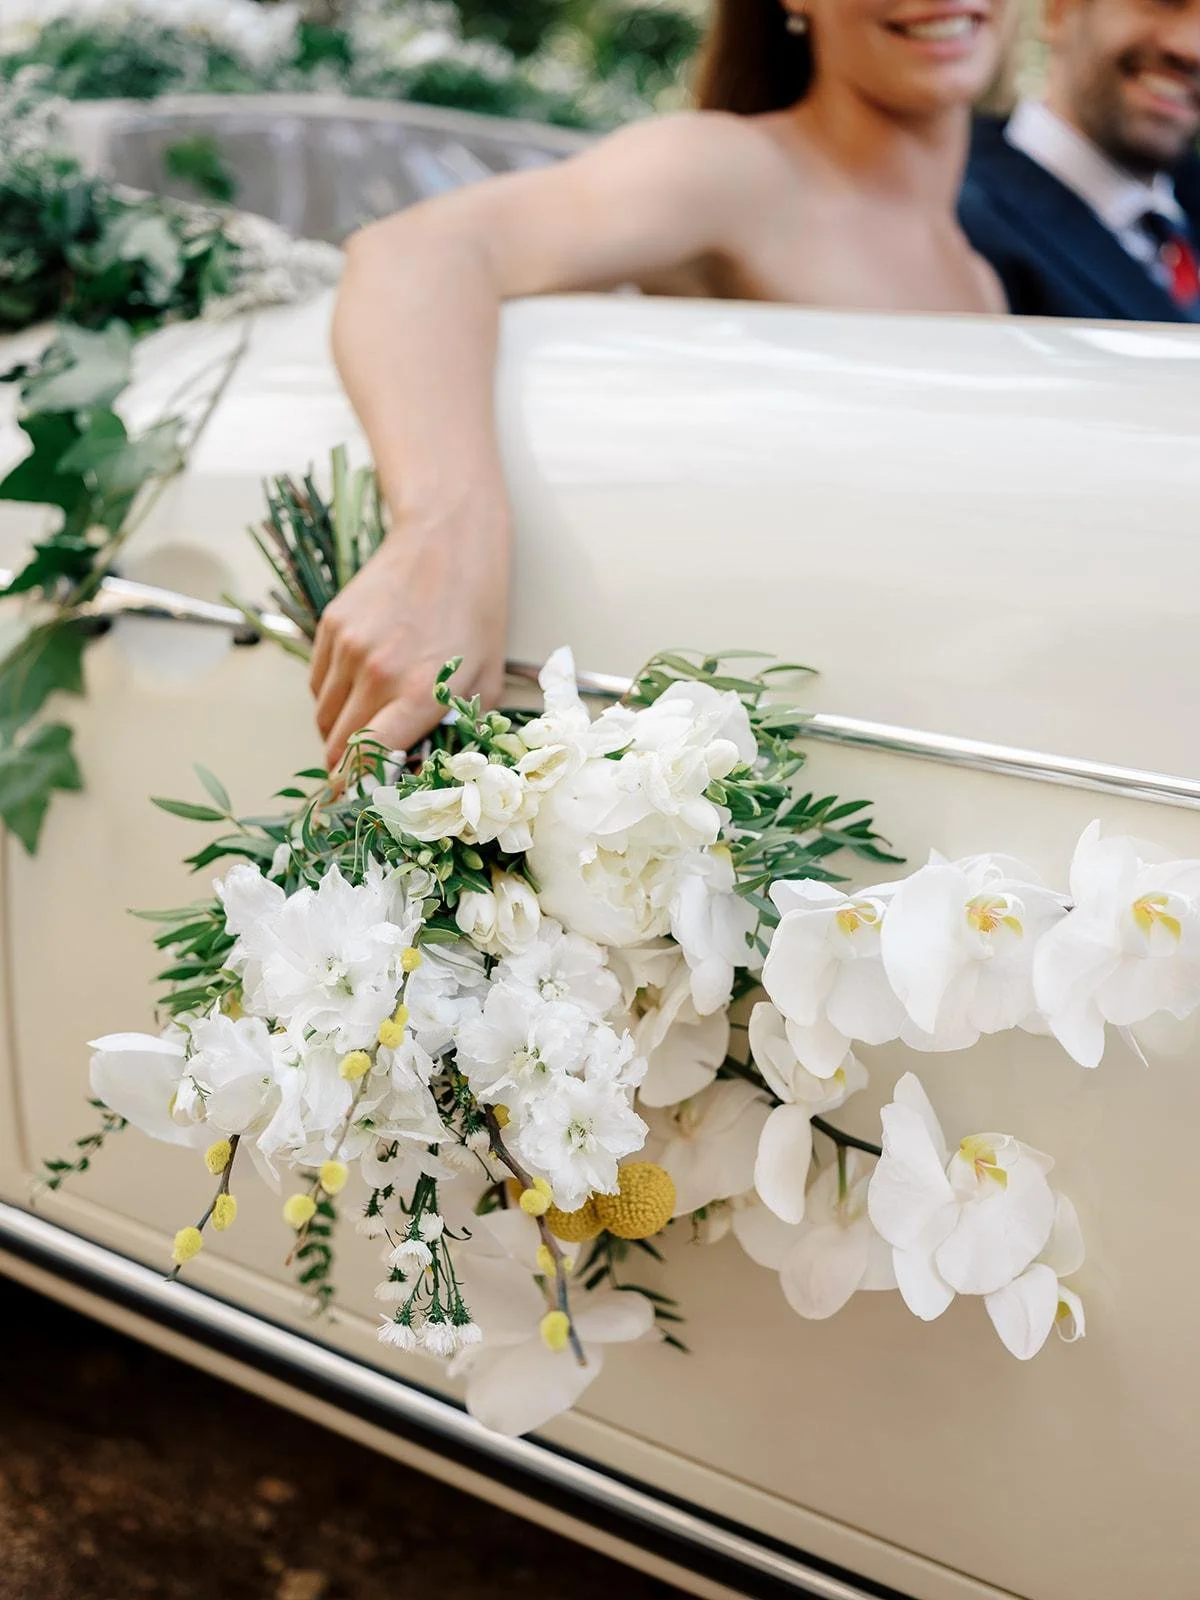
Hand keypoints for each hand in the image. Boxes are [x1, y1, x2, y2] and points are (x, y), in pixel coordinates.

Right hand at [309, 513, 509, 771]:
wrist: (448, 541)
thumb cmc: (476, 615)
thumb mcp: (485, 683)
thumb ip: (455, 730)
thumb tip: (418, 769)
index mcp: (420, 691)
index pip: (368, 757)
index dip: (357, 786)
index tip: (356, 799)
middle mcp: (377, 671)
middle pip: (337, 744)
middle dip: (346, 767)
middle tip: (360, 773)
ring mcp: (349, 646)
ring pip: (322, 716)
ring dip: (337, 732)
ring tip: (366, 724)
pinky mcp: (331, 625)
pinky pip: (318, 683)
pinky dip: (332, 697)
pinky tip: (360, 687)